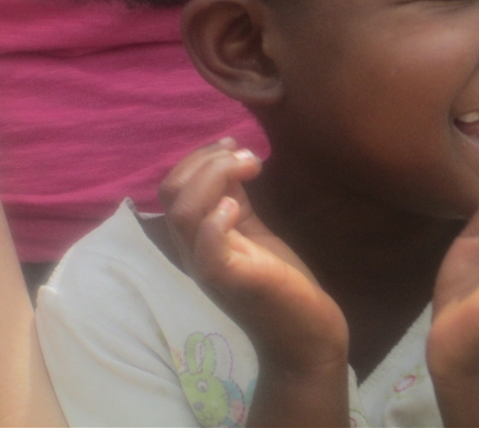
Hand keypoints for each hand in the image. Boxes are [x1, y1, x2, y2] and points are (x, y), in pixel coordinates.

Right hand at [159, 139, 347, 371]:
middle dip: (206, 159)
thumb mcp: (252, 229)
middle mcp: (193, 252)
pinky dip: (215, 221)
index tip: (233, 145)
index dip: (198, 157)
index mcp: (196, 238)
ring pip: (184, 213)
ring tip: (250, 166)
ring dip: (214, 176)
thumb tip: (229, 157)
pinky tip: (235, 207)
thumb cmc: (280, 281)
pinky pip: (206, 251)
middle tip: (246, 156)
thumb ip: (234, 198)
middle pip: (172, 193)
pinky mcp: (232, 282)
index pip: (172, 187)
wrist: (306, 333)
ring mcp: (209, 268)